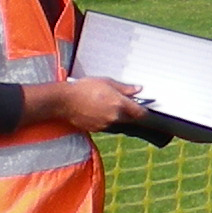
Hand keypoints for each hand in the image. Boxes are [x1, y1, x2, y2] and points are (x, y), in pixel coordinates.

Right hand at [26, 76, 146, 133]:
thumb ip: (125, 88)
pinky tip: (104, 113)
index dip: (146, 112)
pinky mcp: (98, 130)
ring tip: (114, 108)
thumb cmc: (84, 88)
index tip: (147, 108)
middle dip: (134, 115)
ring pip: (121, 125)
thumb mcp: (106, 82)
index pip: (141, 113)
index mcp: (119, 104)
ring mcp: (106, 126)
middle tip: (132, 107)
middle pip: (132, 121)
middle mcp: (115, 117)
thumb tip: (139, 90)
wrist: (64, 101)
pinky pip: (110, 127)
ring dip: (122, 119)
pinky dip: (111, 122)